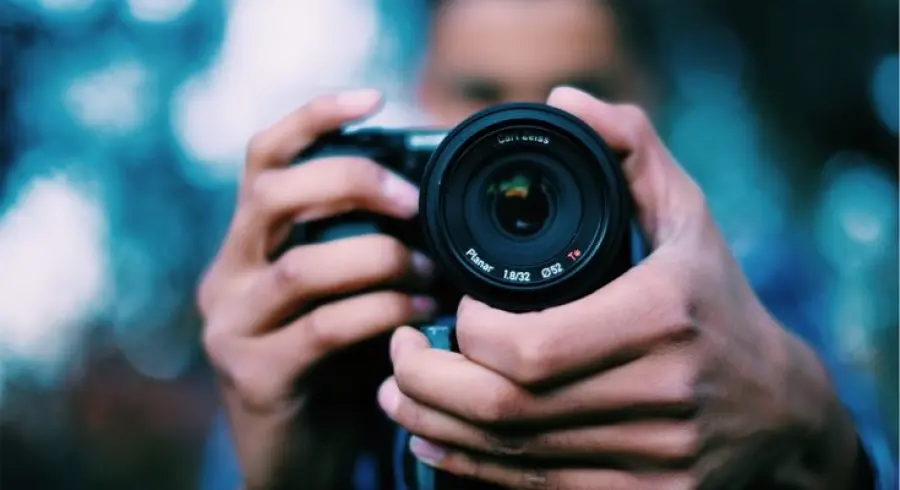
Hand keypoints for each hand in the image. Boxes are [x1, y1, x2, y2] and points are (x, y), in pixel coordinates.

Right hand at [198, 90, 437, 488]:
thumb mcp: (342, 292)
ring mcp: (233, 327)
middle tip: (413, 201)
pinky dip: (381, 313)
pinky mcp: (256, 378)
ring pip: (304, 266)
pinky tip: (420, 317)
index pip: (263, 159)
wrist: (302, 454)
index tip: (372, 98)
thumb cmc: (336, 362)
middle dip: (352, 182)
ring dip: (381, 260)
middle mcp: (228, 276)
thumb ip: (361, 245)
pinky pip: (324, 329)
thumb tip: (433, 197)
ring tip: (429, 269)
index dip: (313, 118)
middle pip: (273, 195)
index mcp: (249, 244)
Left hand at [378, 87, 861, 489]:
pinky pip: (531, 489)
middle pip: (505, 408)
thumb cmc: (718, 304)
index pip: (529, 346)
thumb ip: (631, 150)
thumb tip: (565, 101)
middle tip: (397, 351)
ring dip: (433, 425)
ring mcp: (649, 457)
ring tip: (397, 393)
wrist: (778, 411)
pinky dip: (469, 466)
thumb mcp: (688, 218)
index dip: (465, 334)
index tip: (451, 309)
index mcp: (662, 318)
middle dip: (427, 382)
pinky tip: (433, 440)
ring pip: (509, 455)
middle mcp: (657, 395)